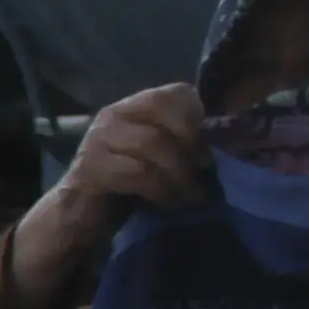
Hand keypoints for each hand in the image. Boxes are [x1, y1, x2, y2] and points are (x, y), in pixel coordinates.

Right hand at [10, 83, 209, 301]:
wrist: (80, 216)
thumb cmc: (128, 187)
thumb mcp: (159, 157)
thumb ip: (182, 142)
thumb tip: (227, 143)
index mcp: (134, 107)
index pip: (175, 92)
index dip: (200, 116)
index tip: (213, 148)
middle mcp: (113, 115)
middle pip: (162, 108)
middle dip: (190, 140)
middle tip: (204, 170)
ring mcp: (98, 139)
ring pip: (152, 143)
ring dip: (181, 173)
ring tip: (192, 195)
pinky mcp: (91, 169)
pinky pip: (138, 173)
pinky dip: (162, 190)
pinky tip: (170, 203)